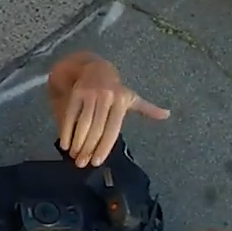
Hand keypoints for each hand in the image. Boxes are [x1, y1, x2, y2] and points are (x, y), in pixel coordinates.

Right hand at [47, 52, 170, 166]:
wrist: (95, 66)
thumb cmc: (115, 88)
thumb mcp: (131, 96)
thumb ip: (146, 109)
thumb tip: (167, 114)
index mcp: (121, 101)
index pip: (112, 129)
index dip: (103, 147)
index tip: (96, 162)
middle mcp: (106, 97)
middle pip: (96, 129)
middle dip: (88, 148)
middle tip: (82, 164)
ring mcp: (90, 94)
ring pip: (83, 123)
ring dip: (77, 142)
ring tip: (74, 157)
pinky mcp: (77, 92)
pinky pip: (71, 114)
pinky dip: (67, 130)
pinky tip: (64, 143)